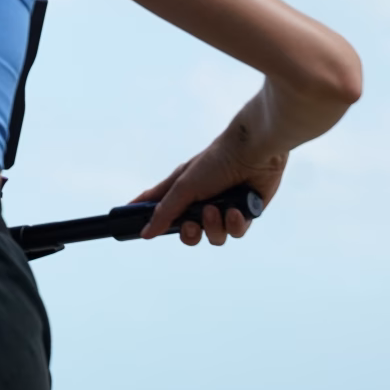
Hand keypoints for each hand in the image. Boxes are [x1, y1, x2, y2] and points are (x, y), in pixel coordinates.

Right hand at [132, 124, 286, 245]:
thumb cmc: (215, 162)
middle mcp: (200, 201)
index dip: (145, 217)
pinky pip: (235, 232)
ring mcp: (223, 209)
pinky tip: (237, 210)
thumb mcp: (184, 187)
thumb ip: (165, 212)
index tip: (134, 228)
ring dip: (214, 226)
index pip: (157, 205)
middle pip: (186, 232)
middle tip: (191, 224)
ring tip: (217, 210)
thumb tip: (146, 233)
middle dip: (189, 232)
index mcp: (180, 189)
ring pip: (213, 236)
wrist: (254, 154)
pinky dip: (235, 224)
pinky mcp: (244, 214)